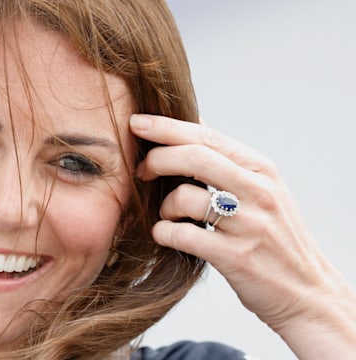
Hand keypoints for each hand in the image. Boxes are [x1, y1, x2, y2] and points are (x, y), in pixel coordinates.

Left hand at [130, 114, 355, 358]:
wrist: (307, 291)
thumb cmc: (274, 237)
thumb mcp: (263, 190)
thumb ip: (228, 161)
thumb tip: (192, 124)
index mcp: (261, 169)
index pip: (207, 136)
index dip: (166, 127)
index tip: (137, 122)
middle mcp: (258, 192)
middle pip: (193, 157)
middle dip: (156, 159)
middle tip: (141, 170)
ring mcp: (248, 224)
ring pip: (184, 197)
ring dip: (163, 206)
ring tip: (167, 215)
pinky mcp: (236, 257)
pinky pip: (182, 235)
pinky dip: (164, 233)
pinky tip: (166, 235)